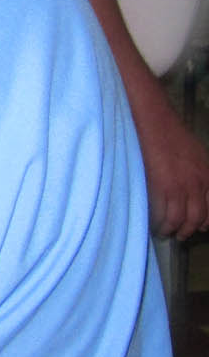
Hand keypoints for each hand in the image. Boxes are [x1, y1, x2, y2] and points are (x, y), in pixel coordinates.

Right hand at [138, 105, 208, 238]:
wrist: (154, 122)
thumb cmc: (171, 135)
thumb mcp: (198, 155)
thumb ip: (201, 175)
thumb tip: (196, 193)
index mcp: (208, 176)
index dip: (204, 222)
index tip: (197, 227)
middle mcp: (198, 184)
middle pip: (197, 218)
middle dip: (188, 229)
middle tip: (179, 234)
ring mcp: (180, 187)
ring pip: (180, 219)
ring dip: (172, 229)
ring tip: (165, 232)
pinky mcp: (162, 187)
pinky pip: (162, 213)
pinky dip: (159, 222)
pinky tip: (154, 223)